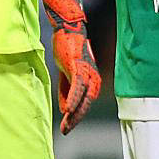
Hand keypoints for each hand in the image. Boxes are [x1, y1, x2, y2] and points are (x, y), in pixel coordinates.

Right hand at [41, 0, 101, 133]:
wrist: (67, 29)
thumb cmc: (67, 49)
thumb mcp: (66, 74)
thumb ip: (67, 91)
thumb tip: (66, 111)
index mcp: (91, 80)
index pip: (85, 103)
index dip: (76, 117)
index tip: (66, 129)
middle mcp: (93, 77)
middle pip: (86, 103)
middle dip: (76, 118)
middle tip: (66, 130)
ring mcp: (87, 72)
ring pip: (83, 97)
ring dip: (75, 112)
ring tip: (67, 125)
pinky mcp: (79, 66)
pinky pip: (77, 86)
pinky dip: (73, 98)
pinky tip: (68, 109)